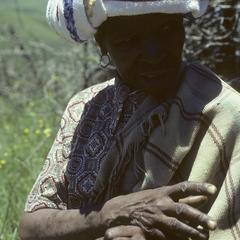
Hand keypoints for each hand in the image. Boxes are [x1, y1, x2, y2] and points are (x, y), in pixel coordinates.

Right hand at [101, 181, 216, 239]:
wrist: (121, 210)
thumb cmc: (144, 200)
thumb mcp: (161, 194)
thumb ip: (183, 197)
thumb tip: (203, 197)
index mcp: (163, 192)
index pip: (183, 187)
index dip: (198, 187)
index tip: (213, 189)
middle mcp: (160, 203)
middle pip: (182, 209)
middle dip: (198, 216)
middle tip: (212, 223)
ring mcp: (156, 217)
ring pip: (177, 225)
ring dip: (192, 231)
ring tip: (204, 236)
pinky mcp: (152, 230)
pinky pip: (168, 236)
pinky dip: (179, 239)